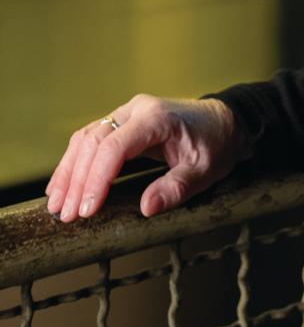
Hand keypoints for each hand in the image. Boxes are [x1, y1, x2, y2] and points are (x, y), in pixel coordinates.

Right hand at [46, 95, 247, 222]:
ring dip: (68, 172)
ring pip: (86, 138)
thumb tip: (146, 207)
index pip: (115, 145)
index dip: (97, 178)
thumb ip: (177, 187)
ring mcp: (127, 113)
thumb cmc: (215, 144)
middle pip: (94, 141)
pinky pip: (90, 139)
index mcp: (156, 118)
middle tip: (65, 215)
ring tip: (56, 206)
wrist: (224, 122)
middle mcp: (136, 110)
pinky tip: (62, 185)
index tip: (87, 210)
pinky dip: (74, 162)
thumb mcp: (205, 169)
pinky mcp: (122, 123)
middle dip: (77, 180)